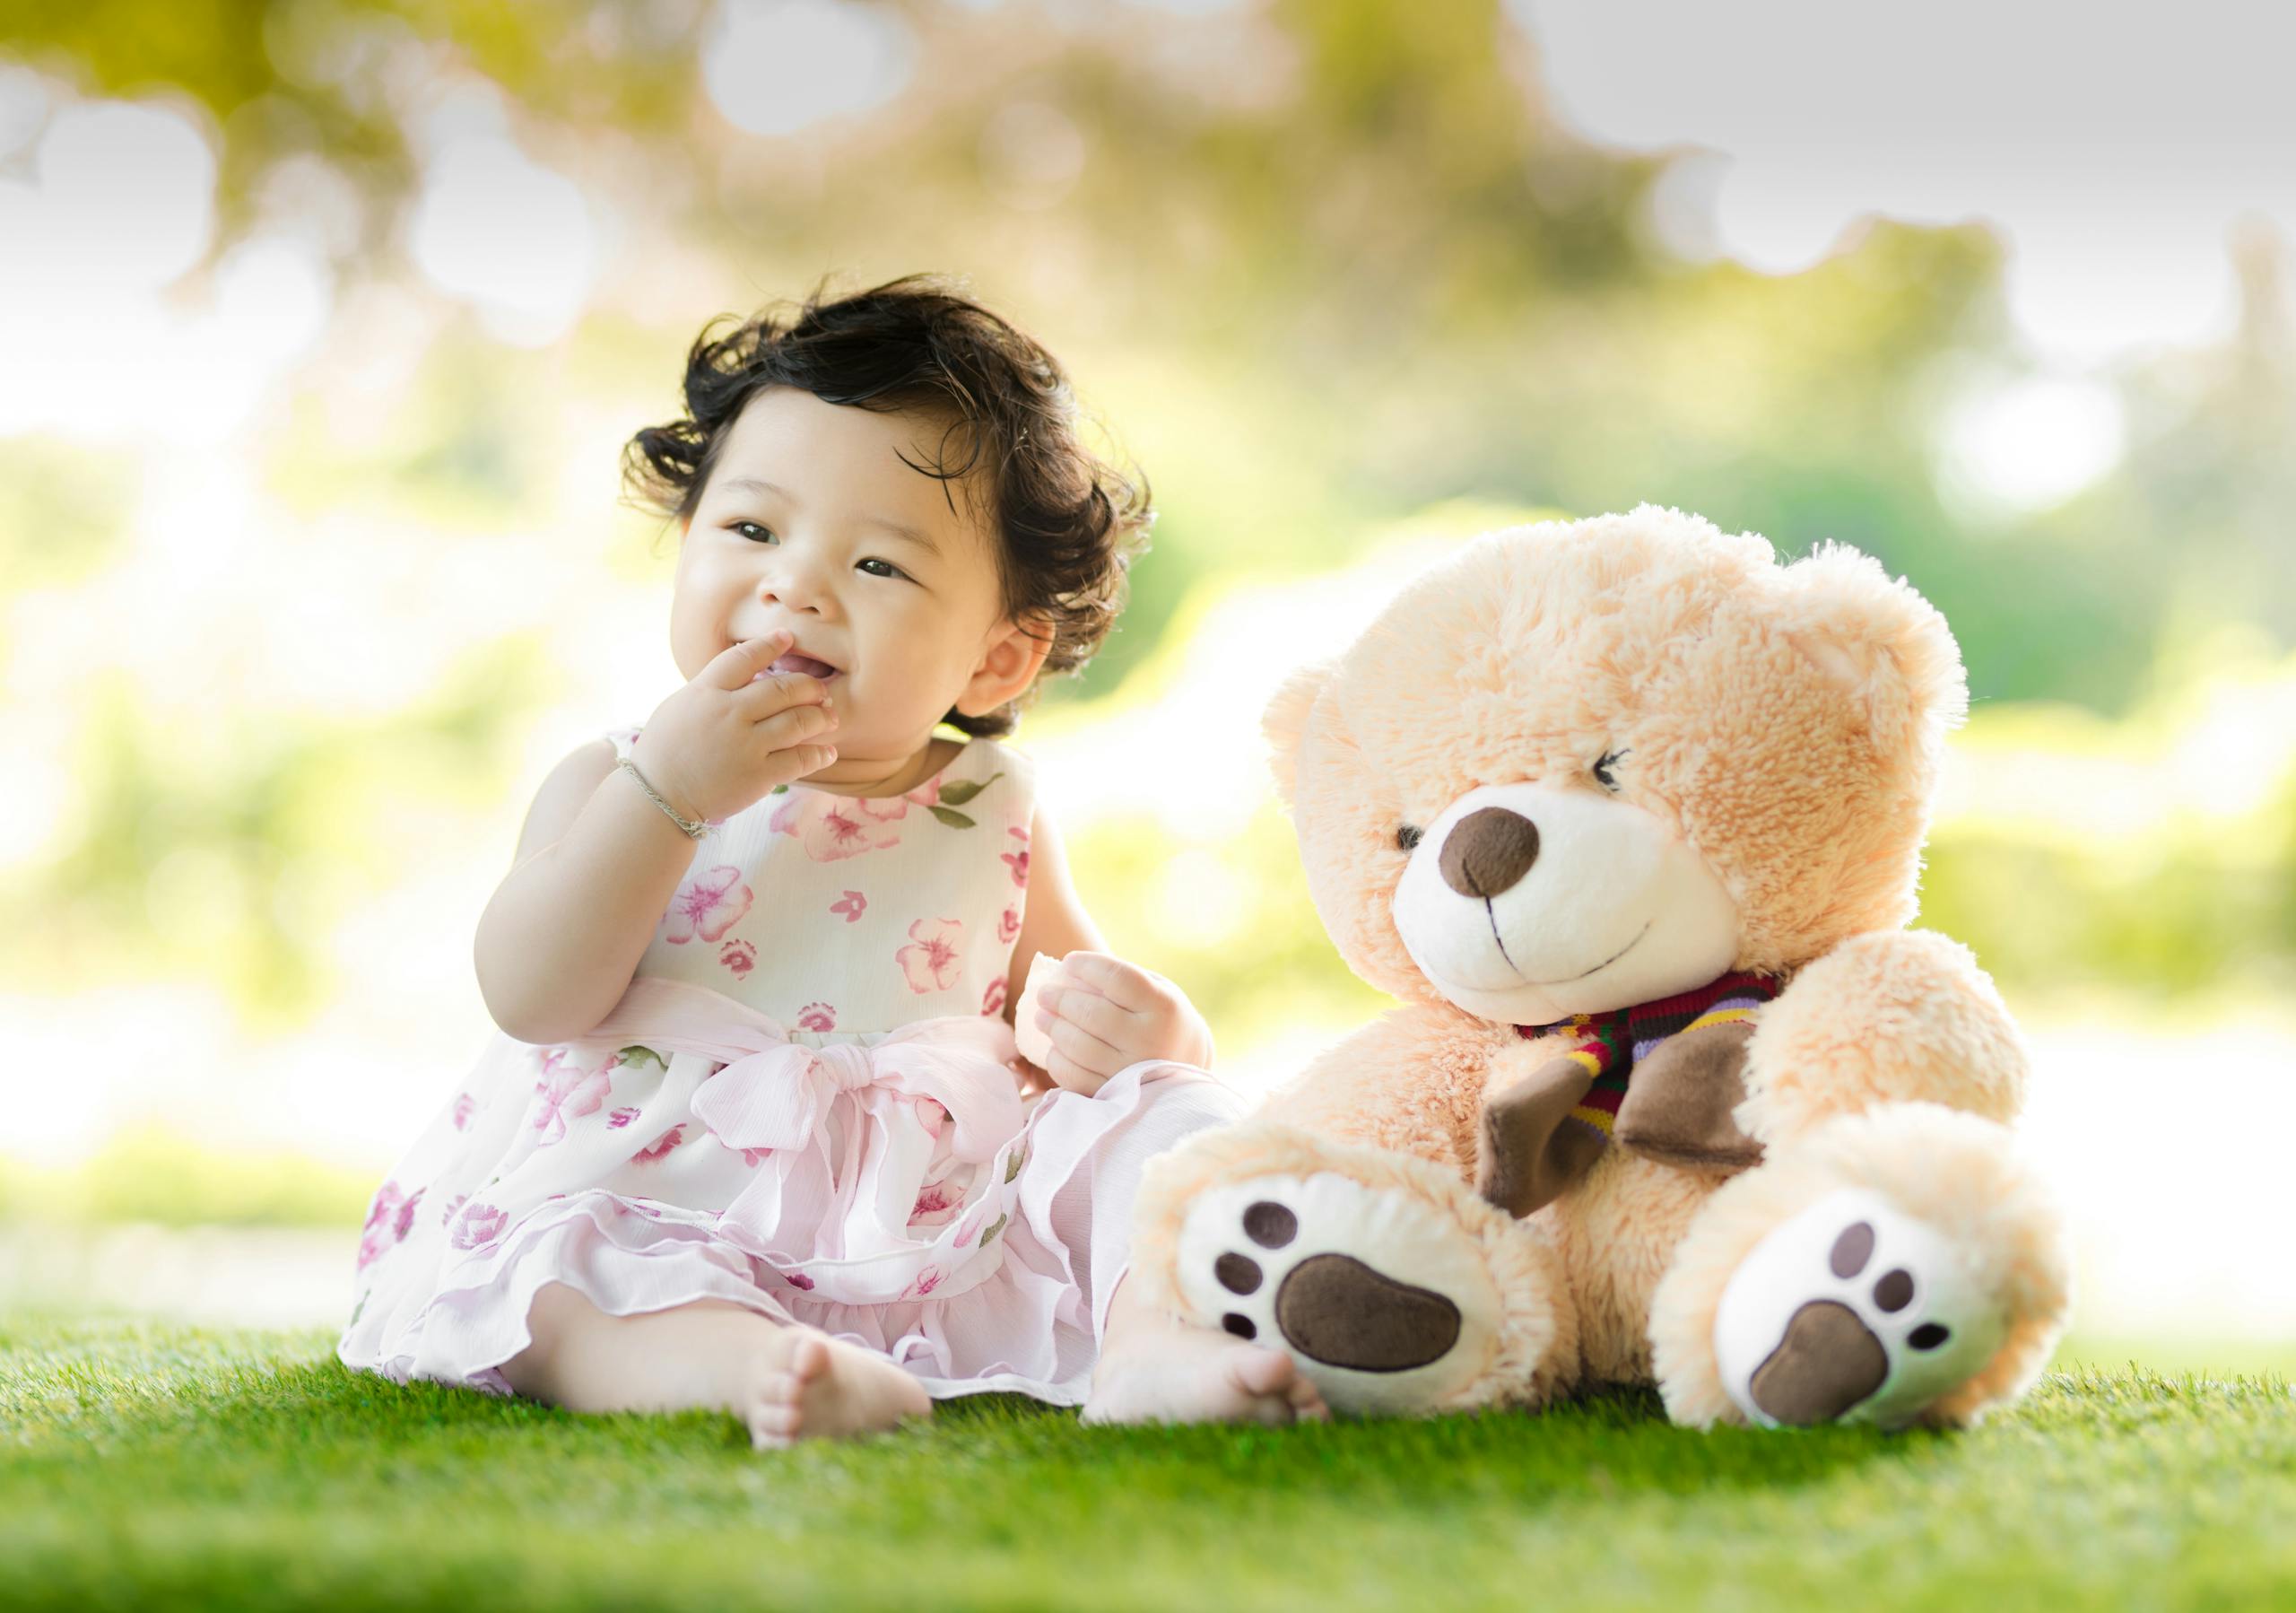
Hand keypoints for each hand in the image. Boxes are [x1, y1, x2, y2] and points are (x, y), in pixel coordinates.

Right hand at [628, 632, 839, 822]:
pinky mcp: (758, 775)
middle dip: (809, 686)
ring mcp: (746, 745)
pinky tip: (827, 752)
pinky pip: (800, 759)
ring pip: (799, 721)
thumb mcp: (681, 706)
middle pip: (783, 688)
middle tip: (819, 690)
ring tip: (829, 718)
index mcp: (706, 692)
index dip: (770, 645)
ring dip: (821, 717)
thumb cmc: (666, 750)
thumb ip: (714, 689)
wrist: (658, 797)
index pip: (745, 657)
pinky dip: (819, 754)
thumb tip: (748, 674)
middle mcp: (729, 713)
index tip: (788, 638)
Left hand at [1031, 952, 1213, 1095]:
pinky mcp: (1117, 1095)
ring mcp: (1133, 1072)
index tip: (1069, 962)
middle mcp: (1150, 1040)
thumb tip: (1067, 972)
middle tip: (1044, 994)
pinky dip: (1058, 1061)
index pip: (1117, 978)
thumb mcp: (1157, 992)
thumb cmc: (1161, 1020)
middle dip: (1060, 1000)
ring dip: (1054, 1029)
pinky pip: (1076, 1078)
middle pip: (1092, 1014)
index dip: (1087, 966)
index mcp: (1163, 1006)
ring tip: (1042, 1017)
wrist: (1189, 1069)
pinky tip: (1054, 1048)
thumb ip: (1121, 981)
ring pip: (1079, 1047)